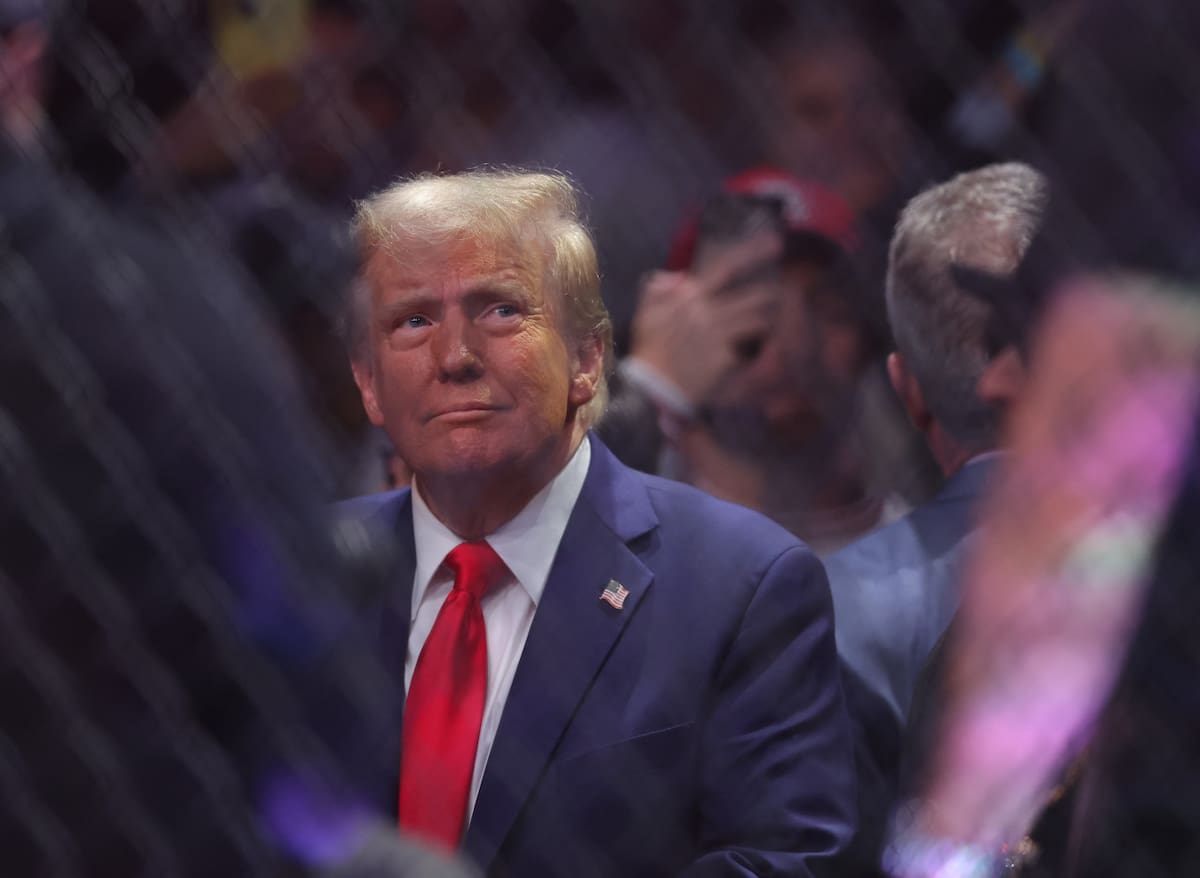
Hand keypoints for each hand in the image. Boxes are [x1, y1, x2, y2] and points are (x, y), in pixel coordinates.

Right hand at [629, 231, 782, 406]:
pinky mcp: (725, 357)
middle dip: (772, 295)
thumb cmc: (650, 352)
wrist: (652, 389)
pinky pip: (750, 349)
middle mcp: (707, 311)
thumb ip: (657, 290)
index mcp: (690, 296)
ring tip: (768, 324)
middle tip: (778, 298)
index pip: (726, 267)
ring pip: (759, 319)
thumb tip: (677, 277)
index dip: (752, 252)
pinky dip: (753, 351)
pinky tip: (750, 355)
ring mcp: (718, 334)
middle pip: (755, 295)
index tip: (775, 242)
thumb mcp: (646, 315)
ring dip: (768, 321)